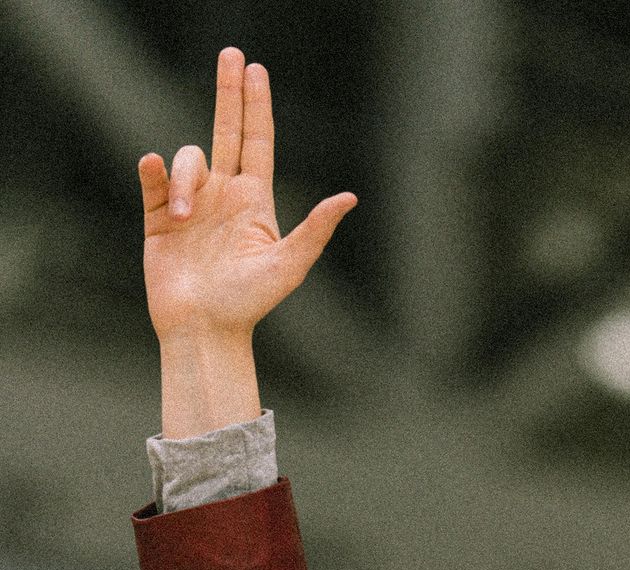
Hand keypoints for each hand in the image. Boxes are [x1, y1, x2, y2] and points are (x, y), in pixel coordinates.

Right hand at [138, 47, 355, 345]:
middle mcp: (223, 195)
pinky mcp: (160, 218)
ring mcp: (191, 204)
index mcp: (253, 201)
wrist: (204, 330)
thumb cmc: (249, 304)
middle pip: (225, 130)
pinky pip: (154, 180)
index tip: (256, 70)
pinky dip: (153, 170)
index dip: (256, 106)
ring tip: (188, 219)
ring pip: (187, 161)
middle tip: (231, 54)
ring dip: (186, 180)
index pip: (256, 141)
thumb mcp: (288, 265)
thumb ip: (316, 229)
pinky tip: (153, 168)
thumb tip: (349, 197)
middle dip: (228, 92)